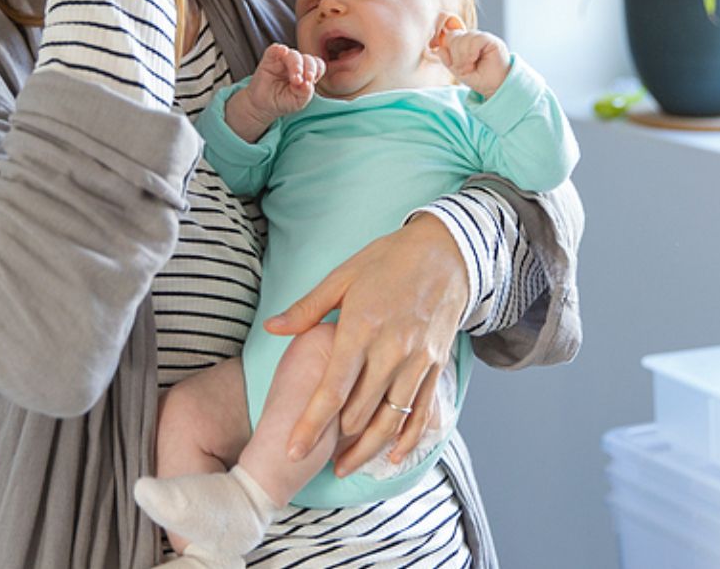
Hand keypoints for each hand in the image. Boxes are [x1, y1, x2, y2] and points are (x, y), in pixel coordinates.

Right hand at [226, 44, 324, 141]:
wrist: (263, 106)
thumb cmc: (283, 102)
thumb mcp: (298, 102)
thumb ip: (305, 93)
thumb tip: (308, 84)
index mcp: (306, 72)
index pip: (317, 65)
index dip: (317, 71)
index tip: (311, 81)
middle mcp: (297, 64)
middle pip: (307, 59)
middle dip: (308, 69)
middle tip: (301, 82)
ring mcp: (283, 60)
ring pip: (293, 54)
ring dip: (296, 65)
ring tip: (295, 79)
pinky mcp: (269, 59)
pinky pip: (274, 49)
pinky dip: (279, 49)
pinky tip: (282, 51)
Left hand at [264, 212, 468, 474]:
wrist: (447, 252)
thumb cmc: (389, 260)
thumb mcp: (344, 275)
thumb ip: (307, 308)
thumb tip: (272, 328)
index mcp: (361, 328)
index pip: (332, 390)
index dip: (310, 425)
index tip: (292, 450)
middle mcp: (391, 350)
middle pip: (359, 413)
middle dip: (333, 440)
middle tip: (311, 456)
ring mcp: (417, 361)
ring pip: (390, 421)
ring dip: (366, 449)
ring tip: (344, 466)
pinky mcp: (436, 366)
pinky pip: (421, 413)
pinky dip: (407, 440)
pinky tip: (391, 456)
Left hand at [438, 29, 510, 98]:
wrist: (495, 86)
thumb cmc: (479, 78)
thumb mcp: (458, 70)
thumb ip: (447, 59)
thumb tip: (439, 48)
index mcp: (463, 42)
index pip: (449, 37)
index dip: (447, 49)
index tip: (453, 64)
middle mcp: (471, 38)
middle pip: (453, 37)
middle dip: (455, 56)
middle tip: (463, 69)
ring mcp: (480, 37)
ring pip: (463, 38)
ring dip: (463, 56)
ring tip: (469, 67)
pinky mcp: (490, 40)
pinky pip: (476, 39)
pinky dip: (471, 52)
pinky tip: (474, 60)